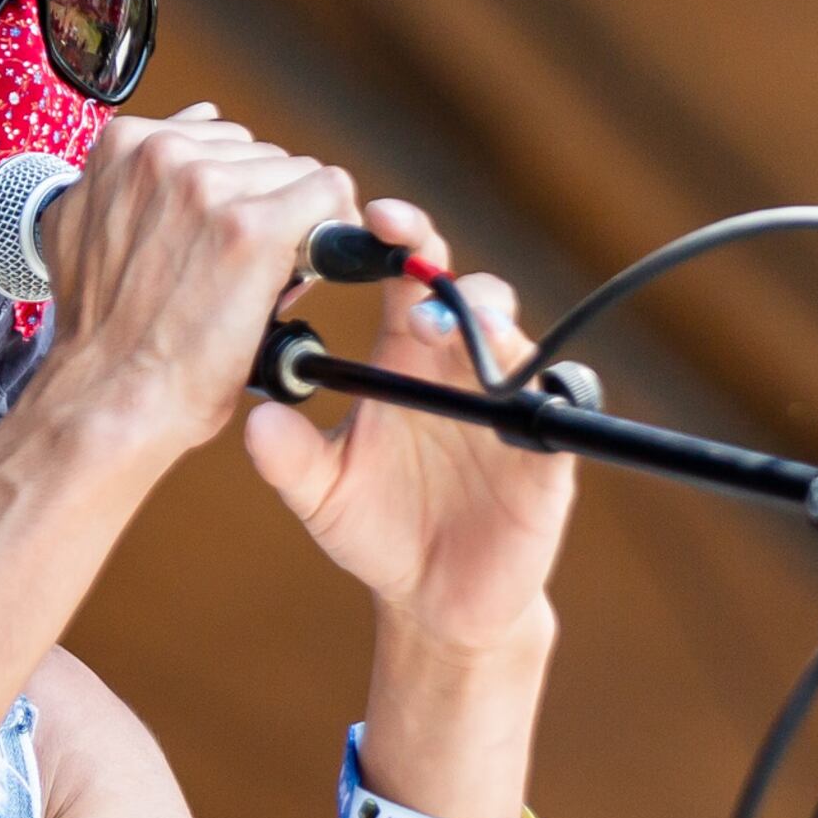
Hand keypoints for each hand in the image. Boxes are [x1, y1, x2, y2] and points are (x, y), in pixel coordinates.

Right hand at [36, 104, 356, 461]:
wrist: (109, 396)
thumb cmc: (104, 333)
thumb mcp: (87, 227)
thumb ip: (125, 180)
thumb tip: (169, 138)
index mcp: (125, 145)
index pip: (218, 139)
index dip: (235, 192)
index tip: (230, 235)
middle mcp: (165, 154)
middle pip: (261, 156)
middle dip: (265, 205)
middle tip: (246, 267)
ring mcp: (210, 187)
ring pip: (297, 175)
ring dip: (295, 223)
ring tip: (264, 277)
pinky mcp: (254, 228)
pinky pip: (329, 194)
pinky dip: (334, 228)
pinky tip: (316, 265)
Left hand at [241, 202, 575, 655]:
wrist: (435, 599)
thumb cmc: (377, 529)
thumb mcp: (323, 495)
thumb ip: (290, 459)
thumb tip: (256, 424)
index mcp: (404, 359)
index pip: (404, 279)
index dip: (395, 241)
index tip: (375, 218)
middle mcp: (458, 367)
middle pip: (466, 294)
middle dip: (447, 279)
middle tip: (418, 288)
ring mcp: (506, 403)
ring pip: (514, 337)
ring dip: (494, 325)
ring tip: (472, 331)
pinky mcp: (545, 451)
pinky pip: (561, 404)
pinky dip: (555, 390)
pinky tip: (532, 392)